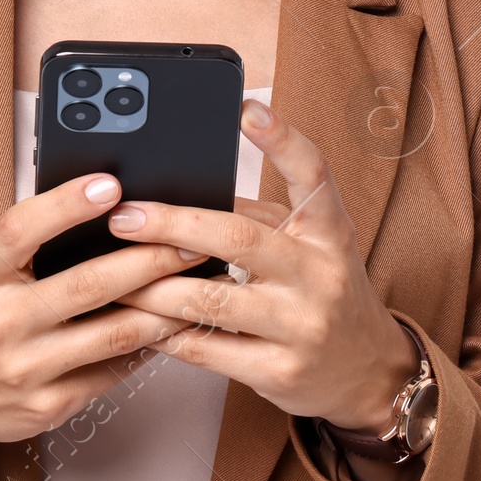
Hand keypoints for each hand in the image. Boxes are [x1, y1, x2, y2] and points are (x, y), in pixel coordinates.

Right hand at [0, 172, 199, 480]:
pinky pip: (112, 371)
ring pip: (114, 332)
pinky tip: (169, 325)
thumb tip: (100, 201)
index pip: (20, 230)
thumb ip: (26, 240)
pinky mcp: (48, 406)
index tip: (111, 184)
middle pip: (88, 284)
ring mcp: (24, 369)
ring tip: (197, 281)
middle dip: (149, 258)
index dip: (67, 204)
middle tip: (190, 239)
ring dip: (164, 305)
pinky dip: (147, 346)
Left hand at [110, 98, 419, 431]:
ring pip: (210, 298)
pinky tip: (136, 320)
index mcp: (328, 230)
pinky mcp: (279, 371)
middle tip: (123, 216)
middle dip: (170, 224)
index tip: (247, 108)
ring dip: (152, 287)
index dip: (282, 139)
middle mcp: (319, 273)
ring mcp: (301, 325)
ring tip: (111, 273)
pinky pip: (207, 349)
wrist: (369, 372)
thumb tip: (182, 190)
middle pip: (239, 238)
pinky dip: (165, 333)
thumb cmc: (321, 289)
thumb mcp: (305, 244)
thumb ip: (255, 217)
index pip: (313, 174)